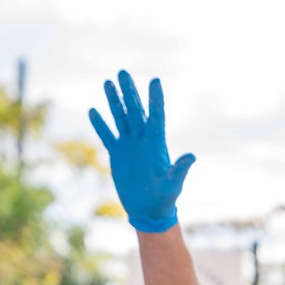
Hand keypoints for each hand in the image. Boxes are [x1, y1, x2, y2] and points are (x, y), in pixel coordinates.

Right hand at [89, 71, 194, 232]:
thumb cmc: (164, 199)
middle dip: (129, 92)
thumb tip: (191, 157)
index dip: (155, 99)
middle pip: (135, 111)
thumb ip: (179, 170)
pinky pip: (107, 136)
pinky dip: (100, 125)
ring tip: (108, 82)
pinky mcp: (118, 154)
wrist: (149, 211)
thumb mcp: (173, 185)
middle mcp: (142, 140)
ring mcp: (129, 146)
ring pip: (121, 118)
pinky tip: (93, 111)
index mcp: (156, 144)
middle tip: (123, 73)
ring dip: (114, 101)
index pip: (156, 117)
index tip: (155, 81)